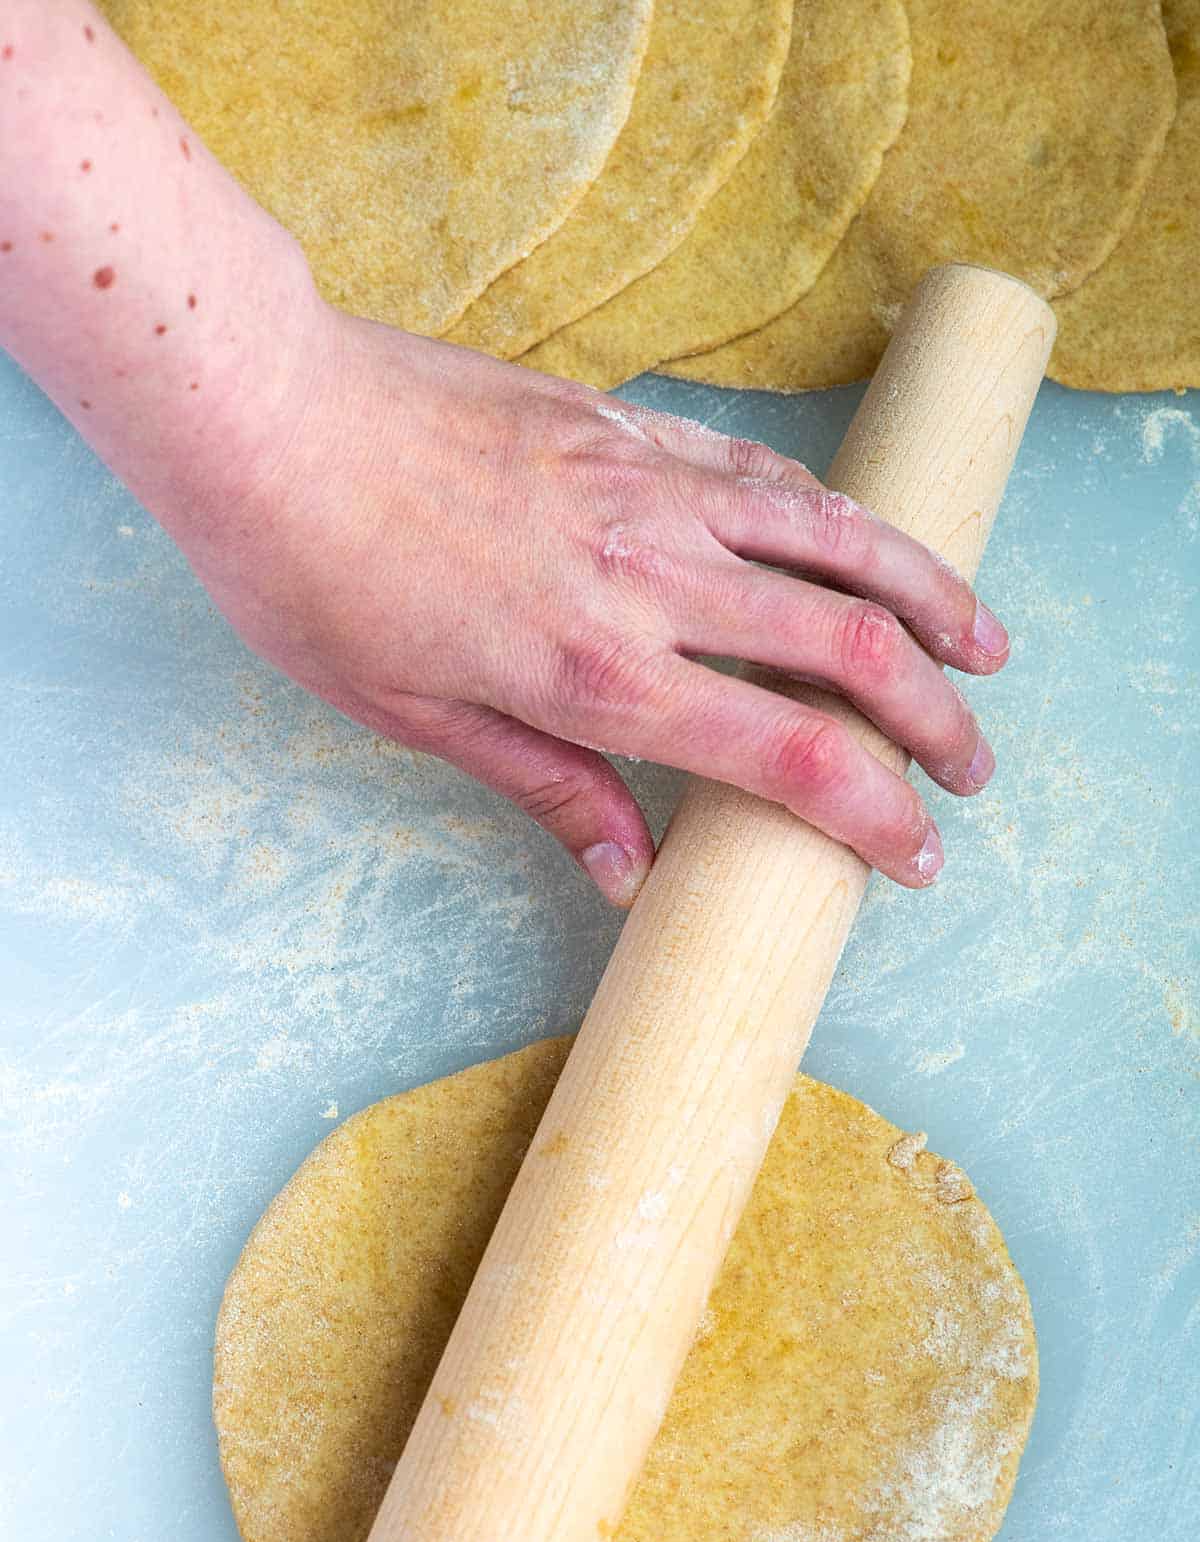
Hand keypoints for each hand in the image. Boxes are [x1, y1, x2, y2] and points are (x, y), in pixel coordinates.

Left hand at [185, 300, 1008, 905]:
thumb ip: (545, 786)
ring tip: (985, 646)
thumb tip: (629, 870)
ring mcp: (649, 489)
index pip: (787, 753)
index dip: (875, 812)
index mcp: (593, 672)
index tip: (917, 853)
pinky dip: (832, 516)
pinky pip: (763, 472)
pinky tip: (860, 545)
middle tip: (974, 766)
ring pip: (839, 539)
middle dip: (935, 718)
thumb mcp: (414, 715)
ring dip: (930, 597)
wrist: (265, 413)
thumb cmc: (313, 575)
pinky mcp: (630, 427)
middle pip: (849, 647)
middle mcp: (648, 578)